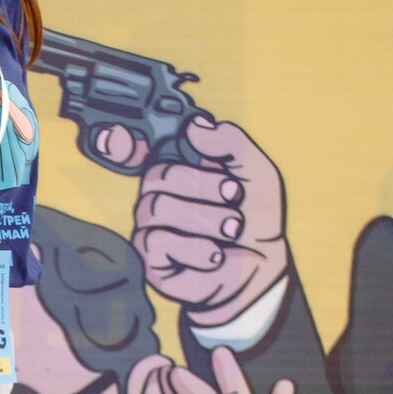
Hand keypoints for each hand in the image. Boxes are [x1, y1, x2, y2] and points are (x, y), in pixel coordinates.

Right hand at [98, 117, 287, 325]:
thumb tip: (196, 127)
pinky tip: (216, 254)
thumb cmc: (256, 218)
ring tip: (233, 229)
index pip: (146, 148)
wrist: (261, 267)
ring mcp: (151, 228)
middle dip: (204, 185)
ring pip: (158, 208)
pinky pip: (157, 242)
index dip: (131, 140)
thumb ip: (231, 143)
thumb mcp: (256, 171)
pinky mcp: (150, 260)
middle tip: (234, 197)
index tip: (148, 139)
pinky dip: (194, 247)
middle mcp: (158, 196)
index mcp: (179, 169)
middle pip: (158, 176)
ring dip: (205, 218)